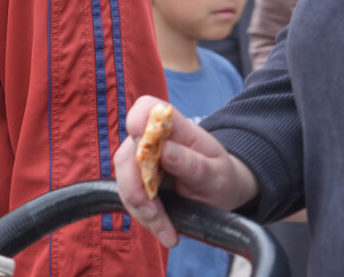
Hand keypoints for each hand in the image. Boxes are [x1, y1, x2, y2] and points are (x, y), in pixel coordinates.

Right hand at [113, 95, 259, 248]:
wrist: (219, 190)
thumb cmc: (220, 175)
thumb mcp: (216, 172)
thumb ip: (191, 162)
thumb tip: (164, 150)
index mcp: (174, 127)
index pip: (146, 110)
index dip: (138, 124)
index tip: (143, 152)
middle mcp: (150, 139)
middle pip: (127, 155)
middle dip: (137, 190)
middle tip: (156, 216)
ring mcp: (140, 158)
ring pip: (124, 181)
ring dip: (141, 210)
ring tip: (168, 232)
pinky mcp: (136, 179)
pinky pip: (129, 197)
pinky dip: (144, 216)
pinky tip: (164, 230)